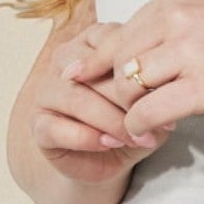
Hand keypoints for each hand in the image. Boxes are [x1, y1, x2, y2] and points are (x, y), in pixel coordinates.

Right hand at [29, 19, 173, 180]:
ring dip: (110, 121)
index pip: (110, 43)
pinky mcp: (39, 124)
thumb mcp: (149, 101)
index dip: (136, 70)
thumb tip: (162, 91)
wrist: (111, 160)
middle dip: (126, 100)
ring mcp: (47, 91)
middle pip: (92, 71)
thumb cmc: (131, 121)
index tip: (164, 95)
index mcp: (92, 43)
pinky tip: (109, 144)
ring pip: (76, 99)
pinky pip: (56, 127)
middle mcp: (65, 61)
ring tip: (135, 137)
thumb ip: (152, 89)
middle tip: (151, 122)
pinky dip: (86, 138)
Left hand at [64, 0, 203, 139]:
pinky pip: (148, 111)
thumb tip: (136, 48)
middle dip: (108, 88)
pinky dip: (139, 127)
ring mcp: (189, 51)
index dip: (101, 60)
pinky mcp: (202, 87)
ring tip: (137, 125)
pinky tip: (146, 135)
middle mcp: (178, 18)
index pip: (120, 31)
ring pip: (127, 84)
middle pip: (116, 57)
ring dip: (125, 110)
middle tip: (110, 111)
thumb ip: (175, 24)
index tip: (82, 77)